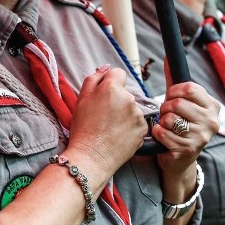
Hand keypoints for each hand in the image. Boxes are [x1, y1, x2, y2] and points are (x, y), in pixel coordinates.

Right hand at [67, 65, 147, 181]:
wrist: (91, 157)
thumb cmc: (83, 128)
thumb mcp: (81, 99)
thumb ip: (94, 78)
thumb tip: (106, 68)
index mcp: (111, 88)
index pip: (118, 73)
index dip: (110, 83)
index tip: (104, 96)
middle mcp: (128, 98)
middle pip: (125, 92)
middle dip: (116, 100)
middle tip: (103, 116)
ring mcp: (137, 114)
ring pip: (131, 108)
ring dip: (124, 114)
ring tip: (110, 128)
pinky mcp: (144, 129)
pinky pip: (138, 122)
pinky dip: (130, 127)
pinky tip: (118, 135)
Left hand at [152, 81, 219, 176]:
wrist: (180, 158)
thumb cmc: (180, 124)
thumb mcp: (181, 100)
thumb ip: (175, 80)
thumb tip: (168, 56)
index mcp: (213, 106)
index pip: (189, 88)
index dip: (174, 92)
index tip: (172, 98)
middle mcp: (212, 121)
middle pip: (177, 103)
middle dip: (165, 108)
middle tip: (167, 116)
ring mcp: (202, 137)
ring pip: (170, 119)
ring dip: (162, 122)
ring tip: (167, 126)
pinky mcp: (188, 150)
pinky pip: (163, 133)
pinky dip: (158, 133)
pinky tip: (164, 137)